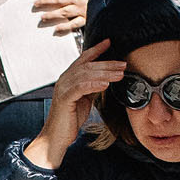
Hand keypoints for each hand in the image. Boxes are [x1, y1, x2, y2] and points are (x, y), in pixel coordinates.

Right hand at [24, 40, 123, 170]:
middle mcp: (64, 79)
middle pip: (87, 66)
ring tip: (119, 74)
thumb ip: (92, 87)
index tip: (109, 42)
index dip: (96, 49)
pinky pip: (81, 87)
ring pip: (86, 75)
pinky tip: (105, 84)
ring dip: (105, 73)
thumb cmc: (70, 119)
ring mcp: (63, 88)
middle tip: (122, 64)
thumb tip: (106, 79)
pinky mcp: (64, 98)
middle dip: (107, 63)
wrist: (57, 136)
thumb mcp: (85, 99)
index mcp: (69, 78)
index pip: (83, 59)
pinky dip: (94, 84)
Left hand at [31, 0, 89, 35]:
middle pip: (59, 1)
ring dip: (53, 15)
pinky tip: (57, 28)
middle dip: (46, 4)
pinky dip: (65, 26)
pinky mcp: (87, 18)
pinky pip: (74, 23)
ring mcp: (82, 10)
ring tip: (43, 18)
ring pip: (64, 12)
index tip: (38, 1)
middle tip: (36, 6)